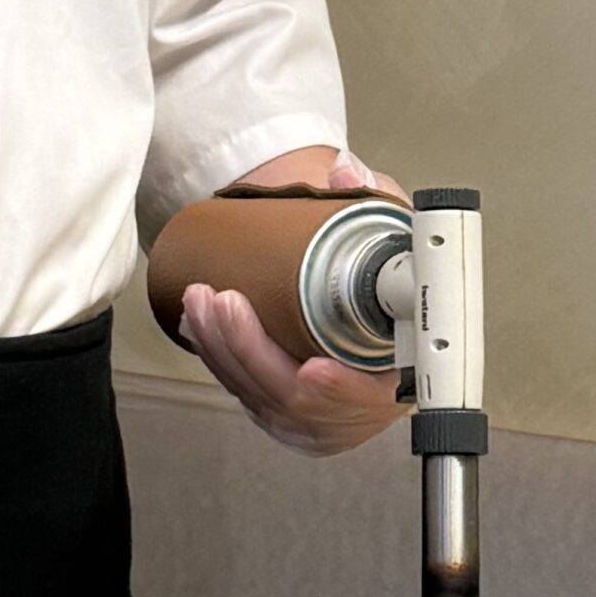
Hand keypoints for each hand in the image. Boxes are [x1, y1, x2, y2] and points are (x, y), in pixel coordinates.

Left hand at [179, 151, 407, 456]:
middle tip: (224, 302)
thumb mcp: (396, 248)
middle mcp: (353, 413)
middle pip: (292, 395)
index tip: (315, 368)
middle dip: (248, 348)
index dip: (338, 388)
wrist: (390, 347)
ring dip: (221, 349)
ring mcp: (314, 423)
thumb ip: (377, 208)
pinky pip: (243, 394)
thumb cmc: (396, 302)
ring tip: (199, 304)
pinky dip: (218, 360)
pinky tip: (198, 330)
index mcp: (394, 382)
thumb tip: (346, 173)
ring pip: (258, 395)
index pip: (369, 395)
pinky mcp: (283, 417)